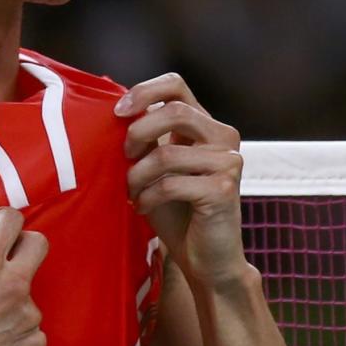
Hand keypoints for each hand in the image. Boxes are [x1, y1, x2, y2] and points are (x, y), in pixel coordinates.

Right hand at [0, 208, 47, 345]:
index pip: (13, 220)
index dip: (6, 221)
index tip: (1, 226)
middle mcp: (12, 284)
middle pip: (38, 245)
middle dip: (24, 246)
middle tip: (7, 259)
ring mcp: (27, 315)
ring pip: (28, 294)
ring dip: (12, 300)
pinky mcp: (34, 343)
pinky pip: (31, 328)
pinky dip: (16, 332)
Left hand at [116, 73, 246, 290]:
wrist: (206, 259)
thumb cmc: (177, 212)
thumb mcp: (155, 168)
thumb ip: (146, 140)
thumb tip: (116, 113)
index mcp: (205, 125)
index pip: (176, 85)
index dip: (143, 91)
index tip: (118, 112)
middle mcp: (223, 137)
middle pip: (174, 111)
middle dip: (138, 133)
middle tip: (124, 158)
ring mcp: (228, 161)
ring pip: (167, 153)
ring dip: (137, 175)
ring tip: (130, 191)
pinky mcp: (224, 189)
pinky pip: (171, 184)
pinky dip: (147, 196)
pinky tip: (142, 206)